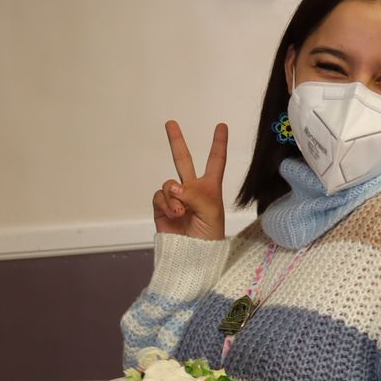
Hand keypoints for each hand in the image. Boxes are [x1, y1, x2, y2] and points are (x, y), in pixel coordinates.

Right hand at [153, 121, 228, 239]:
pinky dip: (165, 204)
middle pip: (183, 160)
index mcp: (210, 189)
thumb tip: (175, 187)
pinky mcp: (161, 209)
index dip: (218, 144)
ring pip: (169, 183)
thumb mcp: (211, 212)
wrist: (192, 257)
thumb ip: (195, 194)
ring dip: (174, 194)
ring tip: (181, 211)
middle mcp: (192, 190)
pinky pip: (159, 196)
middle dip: (176, 141)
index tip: (221, 126)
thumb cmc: (208, 237)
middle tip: (170, 123)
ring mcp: (175, 199)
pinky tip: (173, 214)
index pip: (216, 162)